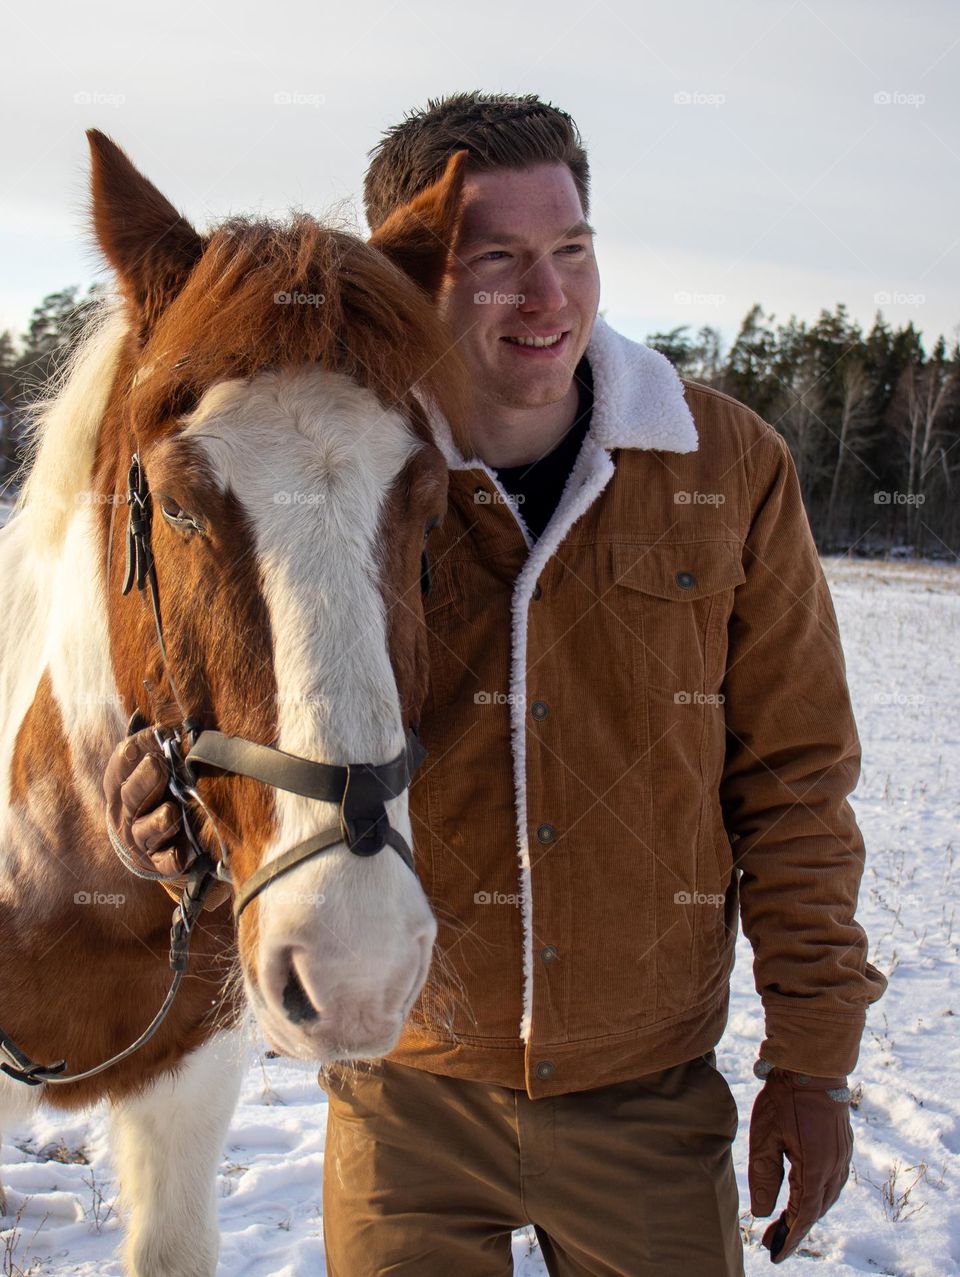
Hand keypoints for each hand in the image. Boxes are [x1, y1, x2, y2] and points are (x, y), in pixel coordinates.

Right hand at [103, 727, 229, 910]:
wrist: (149, 850)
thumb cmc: (152, 798)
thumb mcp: (145, 772)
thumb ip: (145, 746)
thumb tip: (140, 715)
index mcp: (120, 789)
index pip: (118, 769)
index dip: (133, 752)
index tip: (153, 734)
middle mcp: (126, 815)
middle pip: (131, 797)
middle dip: (144, 780)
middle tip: (157, 765)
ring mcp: (141, 840)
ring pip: (146, 830)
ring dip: (160, 820)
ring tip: (172, 811)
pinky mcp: (159, 862)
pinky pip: (165, 861)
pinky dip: (173, 857)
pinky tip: (183, 852)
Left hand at [748, 1062, 852, 1262]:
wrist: (812, 1063)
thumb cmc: (784, 1097)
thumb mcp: (765, 1135)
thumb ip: (764, 1176)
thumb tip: (763, 1213)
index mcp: (816, 1168)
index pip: (803, 1215)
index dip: (790, 1238)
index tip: (774, 1254)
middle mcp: (835, 1167)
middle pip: (816, 1210)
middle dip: (795, 1229)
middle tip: (773, 1242)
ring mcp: (842, 1155)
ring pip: (827, 1197)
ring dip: (808, 1213)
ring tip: (786, 1223)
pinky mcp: (843, 1144)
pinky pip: (833, 1181)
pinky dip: (818, 1195)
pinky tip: (805, 1194)